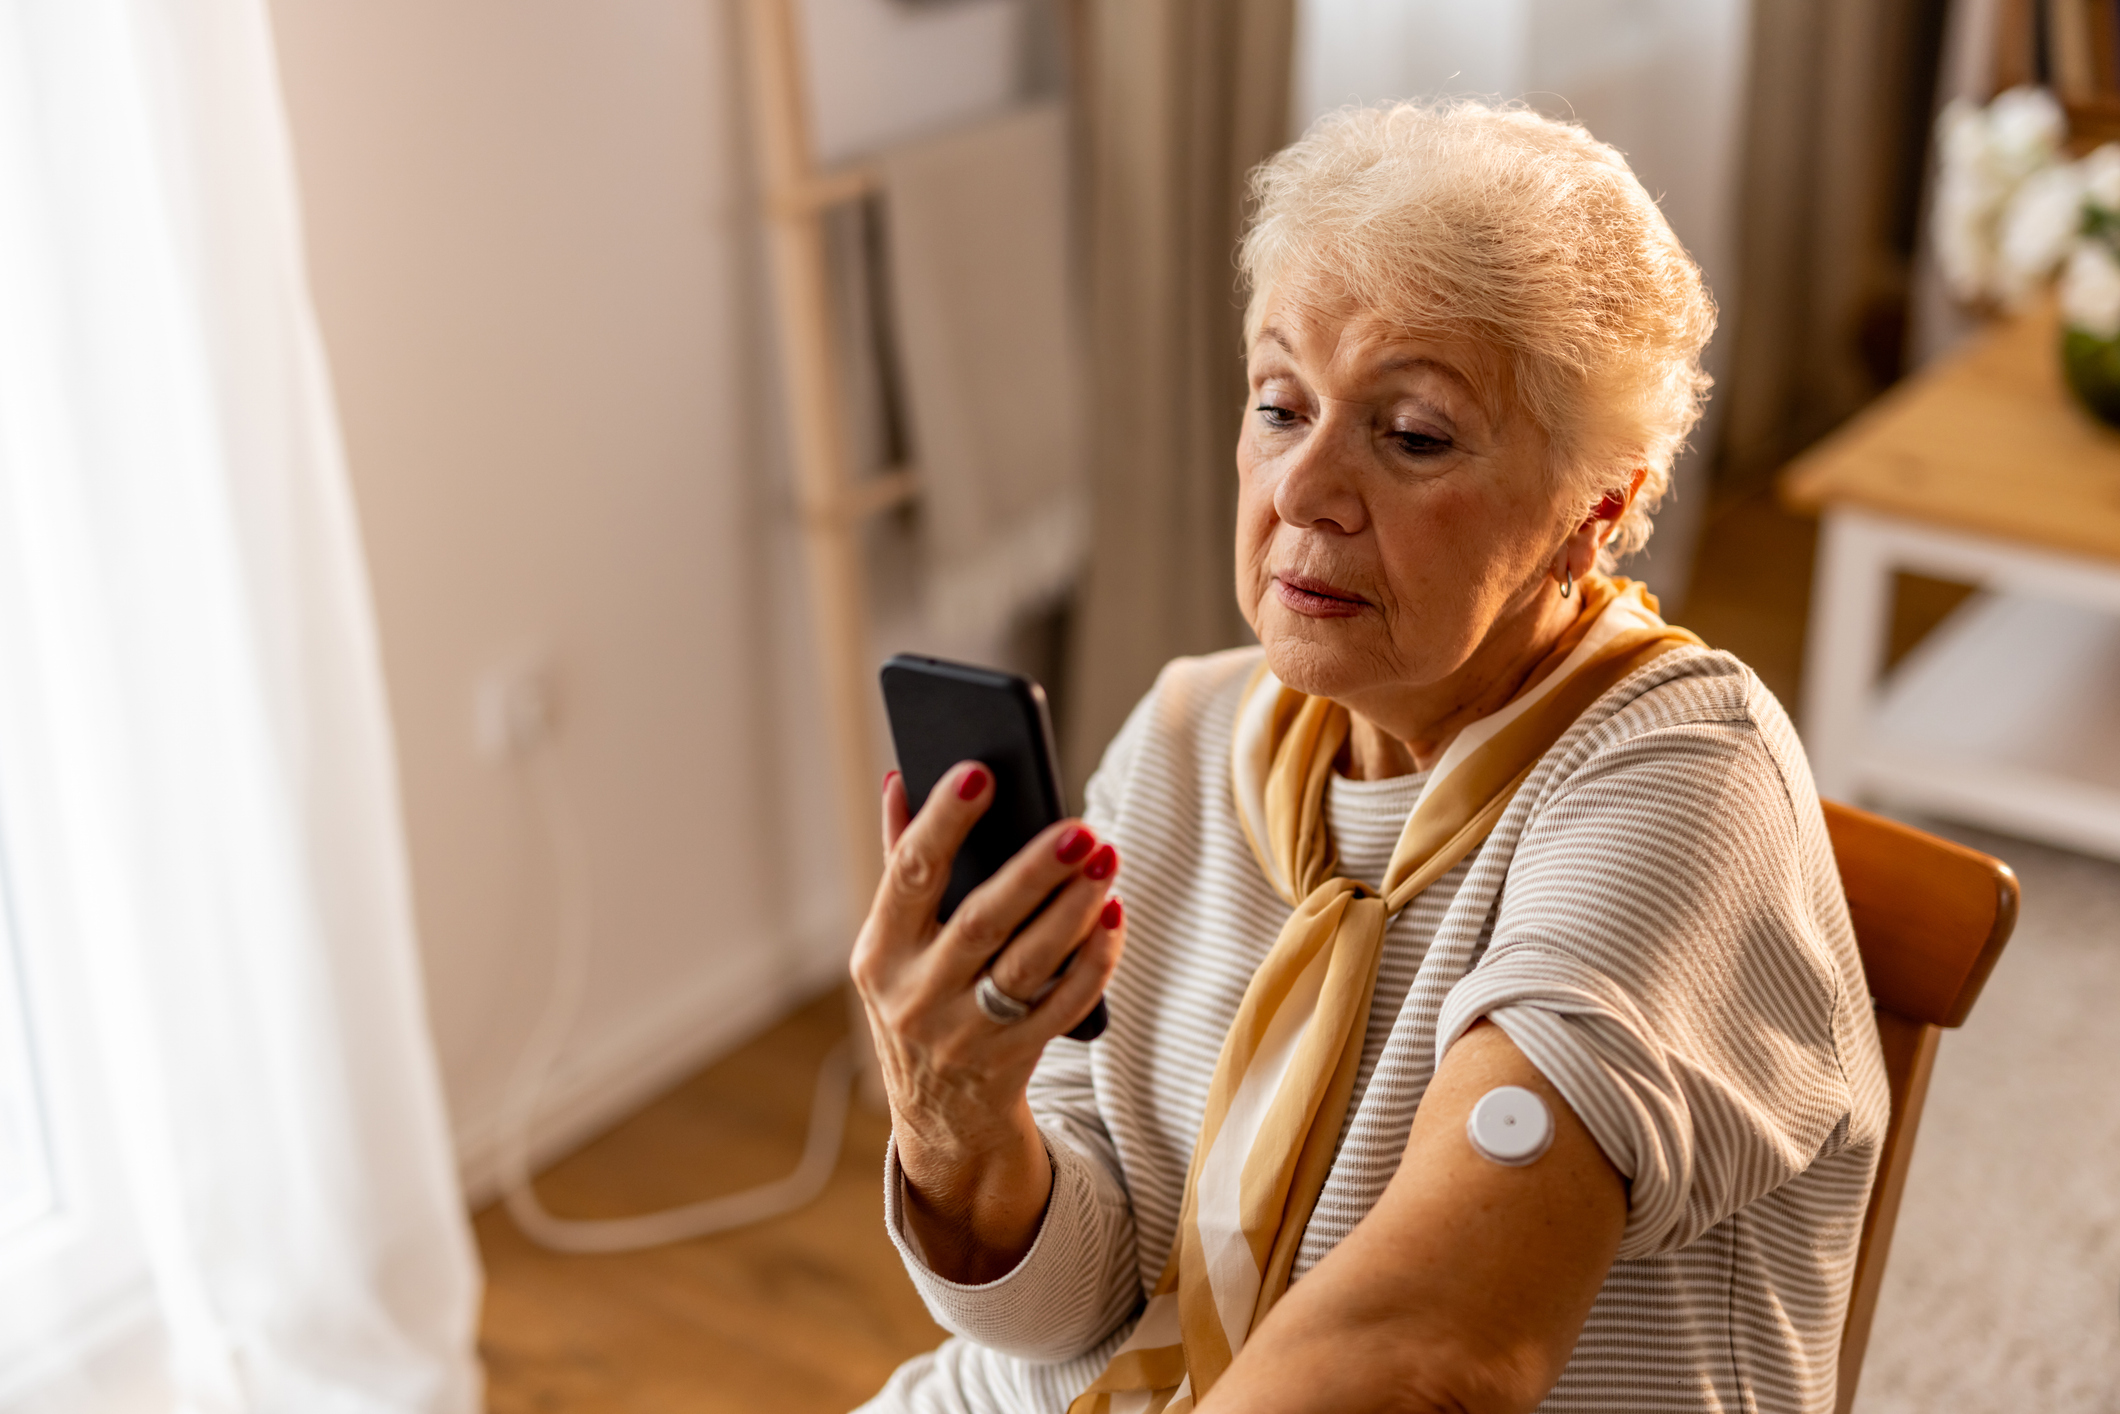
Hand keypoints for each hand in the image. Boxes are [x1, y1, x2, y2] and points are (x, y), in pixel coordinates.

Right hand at [850, 762, 1126, 1281]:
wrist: (940, 1115)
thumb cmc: (921, 995)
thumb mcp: (893, 941)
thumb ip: (901, 860)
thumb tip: (901, 778)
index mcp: (878, 953)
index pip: (909, 875)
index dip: (942, 821)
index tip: (980, 771)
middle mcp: (915, 997)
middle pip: (981, 923)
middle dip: (1032, 871)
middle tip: (1080, 825)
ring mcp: (965, 1035)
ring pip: (1028, 966)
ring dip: (1073, 910)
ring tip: (1107, 857)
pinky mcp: (1014, 1061)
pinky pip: (1064, 1005)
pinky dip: (1093, 961)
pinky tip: (1114, 915)